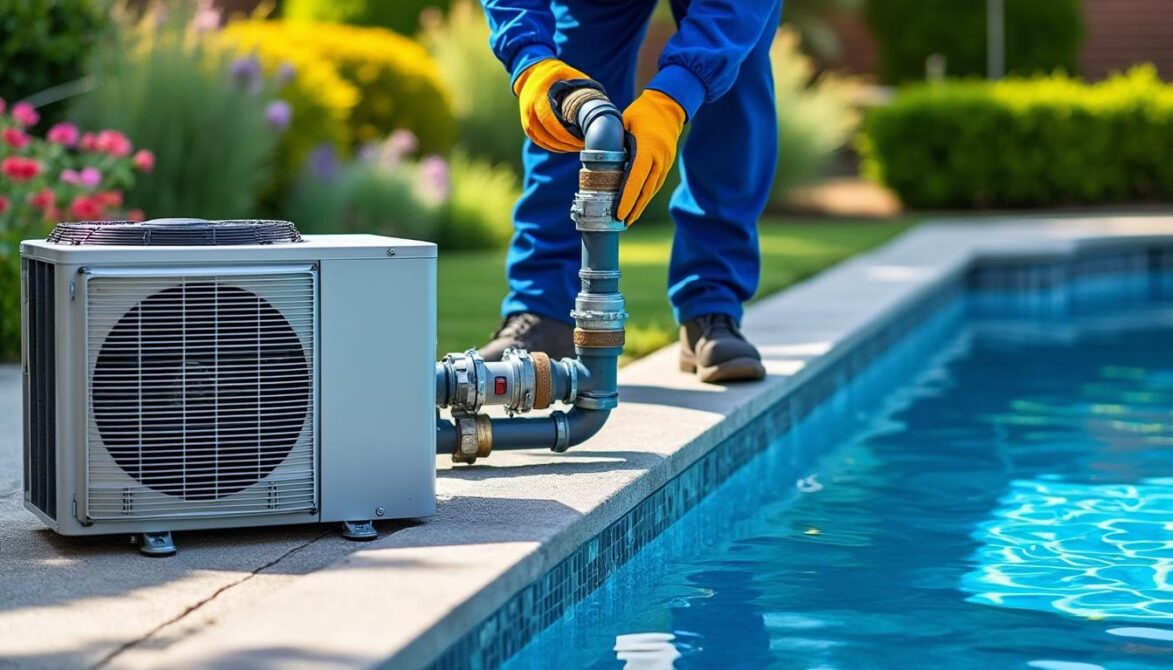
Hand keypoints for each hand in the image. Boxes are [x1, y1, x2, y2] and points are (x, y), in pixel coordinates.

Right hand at [514, 59, 597, 152]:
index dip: (567, 137)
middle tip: (583, 145)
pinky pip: (541, 142)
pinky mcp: (527, 126)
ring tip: (577, 146)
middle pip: (548, 137)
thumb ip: (583, 89)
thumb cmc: (555, 74)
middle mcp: (529, 112)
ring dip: (562, 147)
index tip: (582, 140)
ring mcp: (526, 120)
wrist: (531, 72)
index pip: (552, 125)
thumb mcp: (570, 76)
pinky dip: (554, 146)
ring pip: (545, 142)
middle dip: (567, 144)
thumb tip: (603, 103)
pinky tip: (566, 146)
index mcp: (539, 99)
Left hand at [617, 89, 685, 224]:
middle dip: (633, 208)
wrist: (668, 107)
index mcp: (647, 148)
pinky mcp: (666, 165)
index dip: (626, 198)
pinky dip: (645, 197)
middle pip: (644, 190)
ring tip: (628, 219)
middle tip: (621, 222)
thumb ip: (614, 144)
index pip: (635, 178)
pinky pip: (654, 184)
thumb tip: (599, 162)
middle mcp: (659, 159)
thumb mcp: (624, 124)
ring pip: (650, 190)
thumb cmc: (641, 114)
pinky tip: (637, 206)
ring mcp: (665, 163)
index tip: (619, 212)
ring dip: (639, 206)